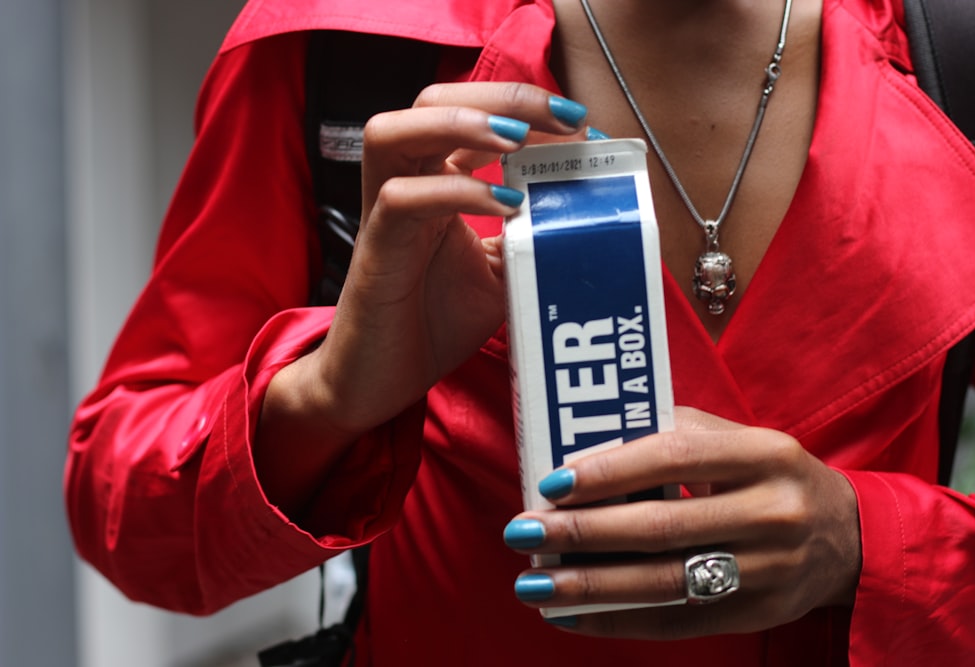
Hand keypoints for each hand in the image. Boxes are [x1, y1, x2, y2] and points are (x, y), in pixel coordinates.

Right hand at [316, 82, 588, 436]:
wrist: (382, 380)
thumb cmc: (435, 320)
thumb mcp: (502, 272)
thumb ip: (533, 236)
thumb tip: (588, 215)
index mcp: (436, 181)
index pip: (471, 113)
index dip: (524, 105)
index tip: (579, 121)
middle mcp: (405, 184)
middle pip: (432, 100)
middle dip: (502, 96)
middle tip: (564, 117)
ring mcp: (384, 213)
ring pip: (393, 133)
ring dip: (460, 123)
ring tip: (518, 138)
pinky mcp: (376, 249)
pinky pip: (402, 200)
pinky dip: (457, 192)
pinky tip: (506, 205)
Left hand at [504, 406, 860, 639]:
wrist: (847, 537)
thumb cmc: (770, 475)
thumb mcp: (739, 439)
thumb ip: (674, 434)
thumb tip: (586, 450)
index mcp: (763, 454)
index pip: (673, 456)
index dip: (608, 470)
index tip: (551, 483)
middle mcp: (771, 512)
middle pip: (660, 526)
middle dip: (581, 532)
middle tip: (523, 533)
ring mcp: (768, 571)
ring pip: (663, 582)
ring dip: (589, 585)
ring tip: (534, 584)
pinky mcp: (756, 614)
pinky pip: (676, 623)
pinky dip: (617, 621)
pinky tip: (571, 616)